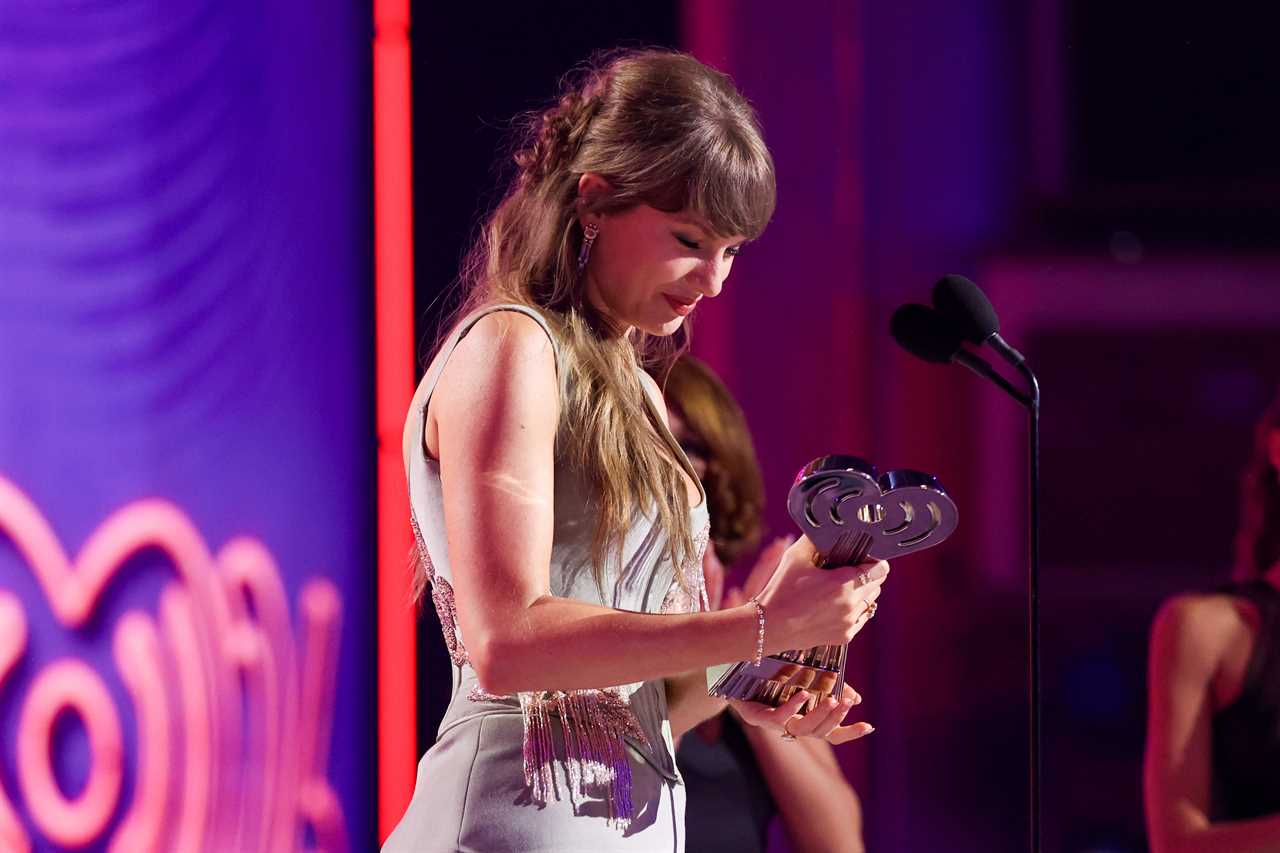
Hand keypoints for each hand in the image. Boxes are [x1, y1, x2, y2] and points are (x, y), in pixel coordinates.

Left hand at [729, 682, 873, 744]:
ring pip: (802, 730)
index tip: (870, 726)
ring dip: (820, 716)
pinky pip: (778, 718)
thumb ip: (829, 687)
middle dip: (836, 719)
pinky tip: (804, 694)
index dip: (849, 732)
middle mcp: (790, 726)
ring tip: (833, 700)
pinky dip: (793, 707)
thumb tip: (856, 699)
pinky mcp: (757, 717)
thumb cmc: (768, 674)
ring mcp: (773, 724)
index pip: (830, 733)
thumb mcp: (803, 676)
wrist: (730, 668)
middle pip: (819, 733)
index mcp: (802, 718)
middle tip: (846, 703)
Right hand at [750, 536, 888, 652]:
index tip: (863, 557)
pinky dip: (854, 611)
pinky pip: (861, 619)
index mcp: (842, 583)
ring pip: (870, 602)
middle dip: (867, 575)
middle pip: (877, 585)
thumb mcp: (795, 557)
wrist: (770, 627)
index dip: (874, 560)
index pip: (880, 569)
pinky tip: (837, 605)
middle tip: (849, 571)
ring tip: (841, 588)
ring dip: (862, 593)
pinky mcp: (844, 636)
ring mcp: (849, 623)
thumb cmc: (781, 591)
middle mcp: (850, 605)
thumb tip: (825, 527)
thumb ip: (814, 539)